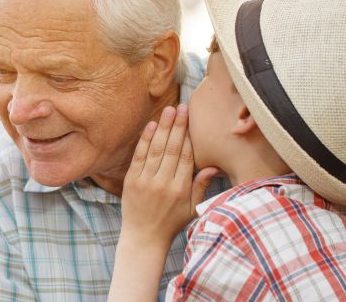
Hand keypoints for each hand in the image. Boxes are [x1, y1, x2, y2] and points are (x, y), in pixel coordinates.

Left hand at [120, 104, 218, 250]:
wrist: (143, 238)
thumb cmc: (171, 223)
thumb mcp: (193, 209)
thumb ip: (201, 187)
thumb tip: (213, 166)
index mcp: (180, 189)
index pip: (186, 157)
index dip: (189, 136)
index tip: (192, 119)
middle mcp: (163, 183)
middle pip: (172, 148)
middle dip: (178, 126)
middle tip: (183, 107)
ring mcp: (146, 181)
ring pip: (156, 149)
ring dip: (163, 128)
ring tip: (169, 110)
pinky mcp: (132, 181)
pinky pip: (139, 156)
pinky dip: (145, 140)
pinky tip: (152, 125)